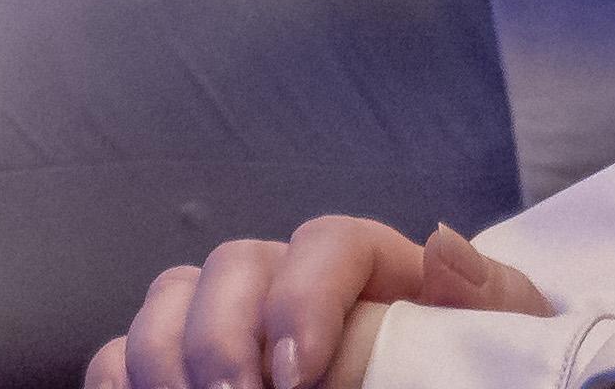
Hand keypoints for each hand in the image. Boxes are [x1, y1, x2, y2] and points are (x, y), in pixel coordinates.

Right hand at [86, 216, 550, 388]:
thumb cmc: (465, 373)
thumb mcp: (494, 338)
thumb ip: (482, 298)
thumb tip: (442, 244)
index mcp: (373, 269)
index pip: (330, 239)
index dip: (303, 295)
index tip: (300, 376)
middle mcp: (288, 283)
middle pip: (233, 264)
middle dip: (222, 336)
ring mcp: (227, 324)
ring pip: (168, 300)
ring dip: (167, 356)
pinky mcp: (180, 369)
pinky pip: (120, 355)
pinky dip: (121, 378)